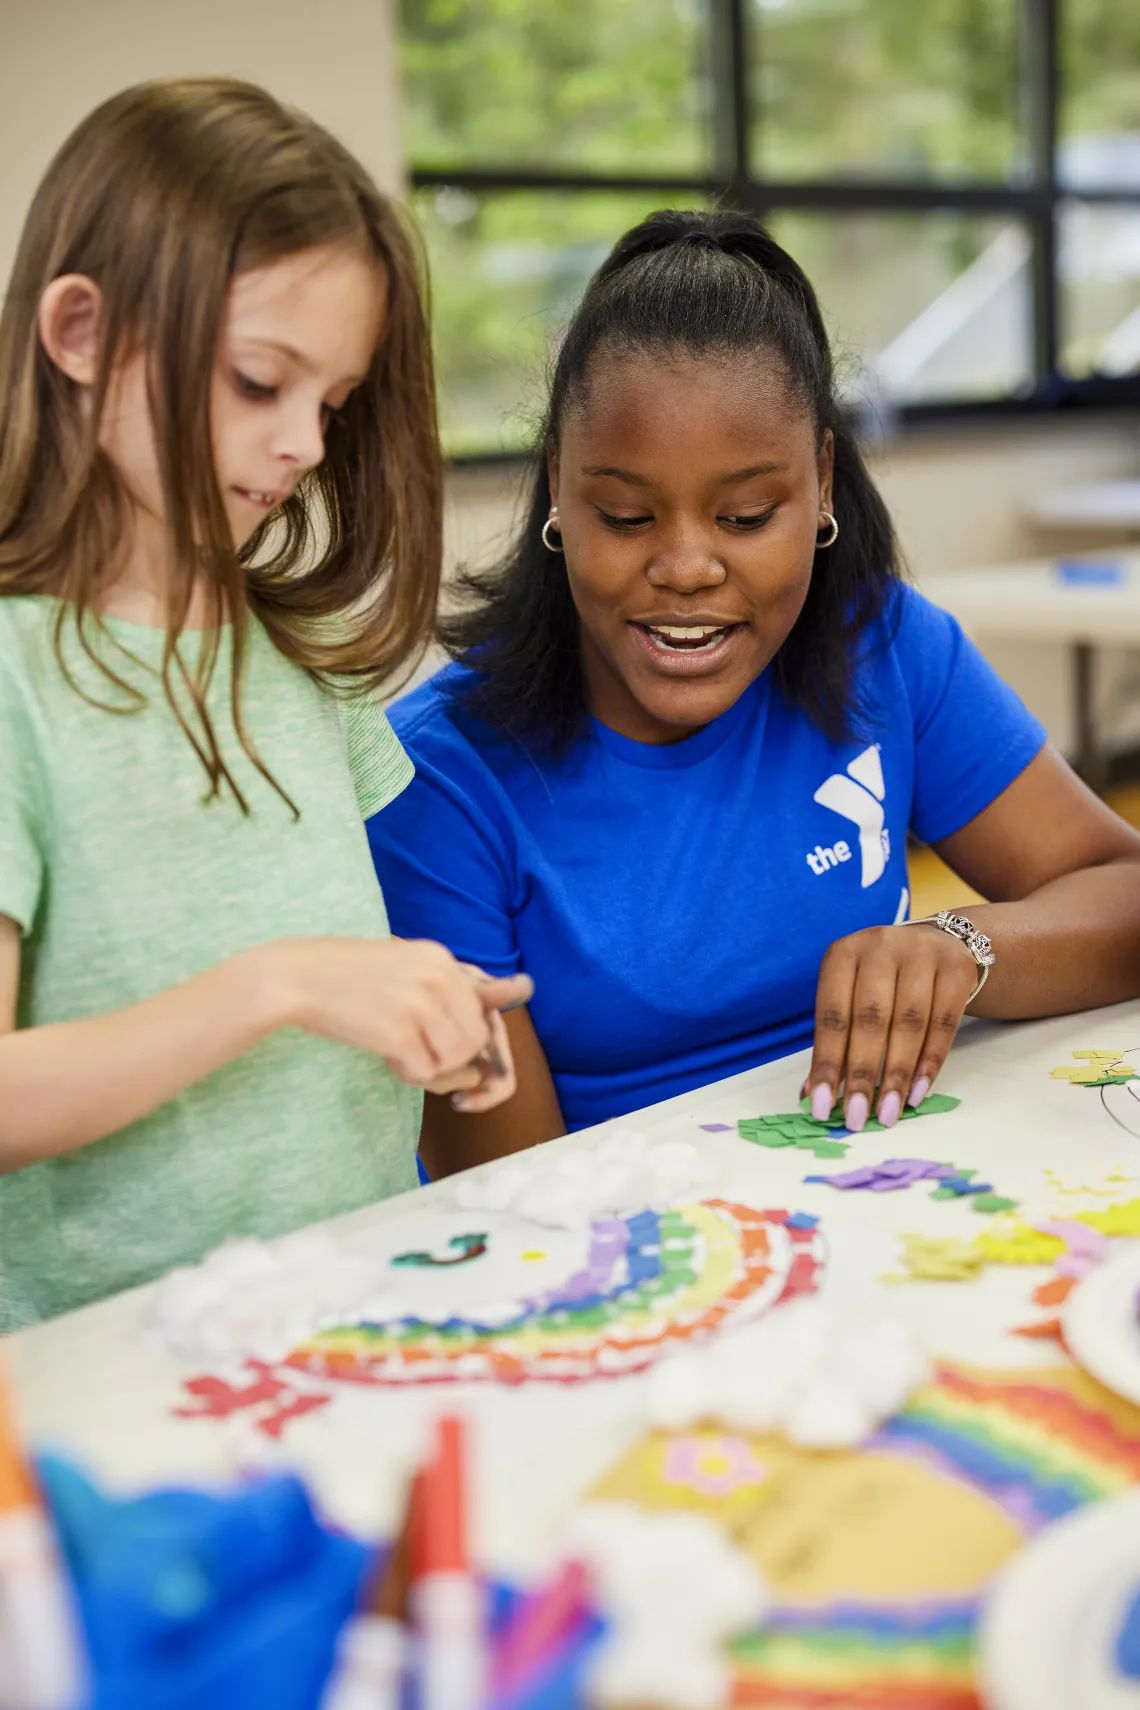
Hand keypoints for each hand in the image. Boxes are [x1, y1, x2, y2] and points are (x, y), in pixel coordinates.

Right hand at [272, 937, 531, 1105]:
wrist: (294, 977)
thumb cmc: (347, 975)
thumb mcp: (407, 966)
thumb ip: (455, 985)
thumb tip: (523, 988)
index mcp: (441, 959)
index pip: (485, 1010)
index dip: (472, 1038)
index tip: (452, 1047)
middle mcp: (437, 978)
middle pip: (475, 1039)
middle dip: (453, 1058)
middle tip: (421, 1054)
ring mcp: (417, 1004)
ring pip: (455, 1059)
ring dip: (432, 1067)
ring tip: (401, 1053)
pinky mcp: (395, 1032)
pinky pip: (424, 1072)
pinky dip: (409, 1074)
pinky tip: (387, 1058)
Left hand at [804, 924, 976, 1130]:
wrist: (938, 943)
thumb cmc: (883, 981)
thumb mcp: (852, 996)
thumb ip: (835, 1042)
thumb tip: (812, 1096)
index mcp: (843, 954)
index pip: (832, 1016)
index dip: (826, 1064)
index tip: (821, 1107)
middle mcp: (880, 947)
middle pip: (871, 1020)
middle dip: (861, 1074)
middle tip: (856, 1117)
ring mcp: (922, 953)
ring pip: (909, 1024)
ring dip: (897, 1074)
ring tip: (888, 1113)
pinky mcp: (957, 968)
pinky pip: (944, 1023)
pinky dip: (930, 1062)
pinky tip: (917, 1093)